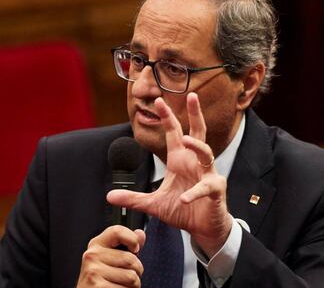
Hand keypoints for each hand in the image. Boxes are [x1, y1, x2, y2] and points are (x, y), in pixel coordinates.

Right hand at [77, 225, 145, 287]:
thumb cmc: (103, 279)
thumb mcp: (113, 258)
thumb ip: (128, 245)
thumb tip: (140, 233)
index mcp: (96, 244)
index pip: (117, 231)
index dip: (132, 239)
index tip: (135, 249)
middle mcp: (92, 255)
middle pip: (131, 259)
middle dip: (137, 271)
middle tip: (126, 276)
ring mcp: (93, 272)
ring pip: (131, 276)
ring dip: (134, 284)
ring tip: (121, 284)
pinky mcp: (98, 287)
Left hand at [107, 93, 231, 257]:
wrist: (202, 228)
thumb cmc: (182, 210)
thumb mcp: (154, 204)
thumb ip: (133, 198)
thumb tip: (108, 196)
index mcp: (179, 160)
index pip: (174, 133)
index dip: (167, 117)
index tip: (159, 100)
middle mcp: (194, 162)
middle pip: (198, 132)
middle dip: (195, 113)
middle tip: (192, 95)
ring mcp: (207, 174)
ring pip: (206, 153)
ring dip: (197, 146)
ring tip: (186, 141)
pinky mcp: (215, 189)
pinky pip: (206, 186)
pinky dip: (194, 192)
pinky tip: (182, 199)